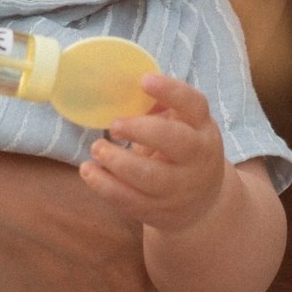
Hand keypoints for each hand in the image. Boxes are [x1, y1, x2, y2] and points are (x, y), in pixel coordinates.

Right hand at [0, 139, 158, 291]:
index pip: (155, 272)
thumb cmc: (25, 180)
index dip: (129, 262)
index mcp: (139, 240)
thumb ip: (123, 213)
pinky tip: (40, 289)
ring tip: (61, 278)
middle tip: (81, 265)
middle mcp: (130, 280)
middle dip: (117, 288)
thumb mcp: (89, 184)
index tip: (106, 252)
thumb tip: (139, 227)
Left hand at [80, 74, 225, 232]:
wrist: (203, 206)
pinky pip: (130, 201)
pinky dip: (105, 186)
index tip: (143, 80)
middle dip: (141, 130)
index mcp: (202, 128)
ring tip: (96, 148)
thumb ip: (159, 107)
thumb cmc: (182, 151)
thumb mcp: (183, 126)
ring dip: (117, 161)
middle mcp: (198, 159)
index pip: (194, 104)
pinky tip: (88, 170)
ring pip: (150, 177)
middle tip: (114, 124)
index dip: (170, 90)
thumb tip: (121, 83)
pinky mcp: (159, 211)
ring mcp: (180, 189)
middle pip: (175, 142)